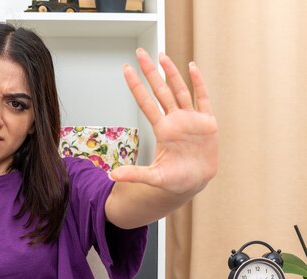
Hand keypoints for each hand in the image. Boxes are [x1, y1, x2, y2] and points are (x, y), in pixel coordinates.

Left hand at [110, 49, 217, 195]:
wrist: (196, 184)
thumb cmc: (174, 180)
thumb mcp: (154, 177)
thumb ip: (134, 174)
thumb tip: (111, 175)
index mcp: (162, 130)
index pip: (146, 102)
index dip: (136, 86)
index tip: (126, 70)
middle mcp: (174, 120)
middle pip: (160, 90)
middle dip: (151, 72)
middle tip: (140, 53)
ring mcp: (191, 119)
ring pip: (180, 90)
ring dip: (172, 73)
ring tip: (162, 55)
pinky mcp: (208, 122)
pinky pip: (203, 99)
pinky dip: (198, 83)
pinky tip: (191, 67)